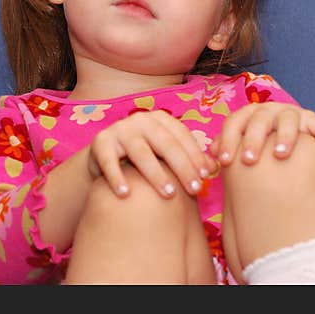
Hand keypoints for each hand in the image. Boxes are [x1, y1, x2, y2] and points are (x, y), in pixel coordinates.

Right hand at [86, 110, 215, 198]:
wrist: (104, 158)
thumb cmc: (144, 158)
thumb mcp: (166, 155)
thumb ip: (188, 159)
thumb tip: (214, 168)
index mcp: (159, 119)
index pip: (182, 136)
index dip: (195, 155)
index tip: (206, 177)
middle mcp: (139, 120)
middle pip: (165, 144)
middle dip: (182, 167)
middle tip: (195, 189)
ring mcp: (119, 130)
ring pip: (140, 152)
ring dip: (156, 174)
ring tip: (168, 194)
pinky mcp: (100, 143)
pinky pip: (109, 162)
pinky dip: (116, 177)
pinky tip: (125, 194)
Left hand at [212, 102, 314, 165]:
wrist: (290, 139)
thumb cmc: (259, 144)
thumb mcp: (242, 143)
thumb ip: (226, 146)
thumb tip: (213, 153)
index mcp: (248, 115)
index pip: (234, 122)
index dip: (228, 140)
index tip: (224, 162)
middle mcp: (269, 110)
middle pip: (259, 120)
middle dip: (253, 139)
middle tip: (250, 160)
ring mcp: (292, 114)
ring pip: (288, 120)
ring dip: (285, 136)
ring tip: (280, 154)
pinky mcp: (314, 120)